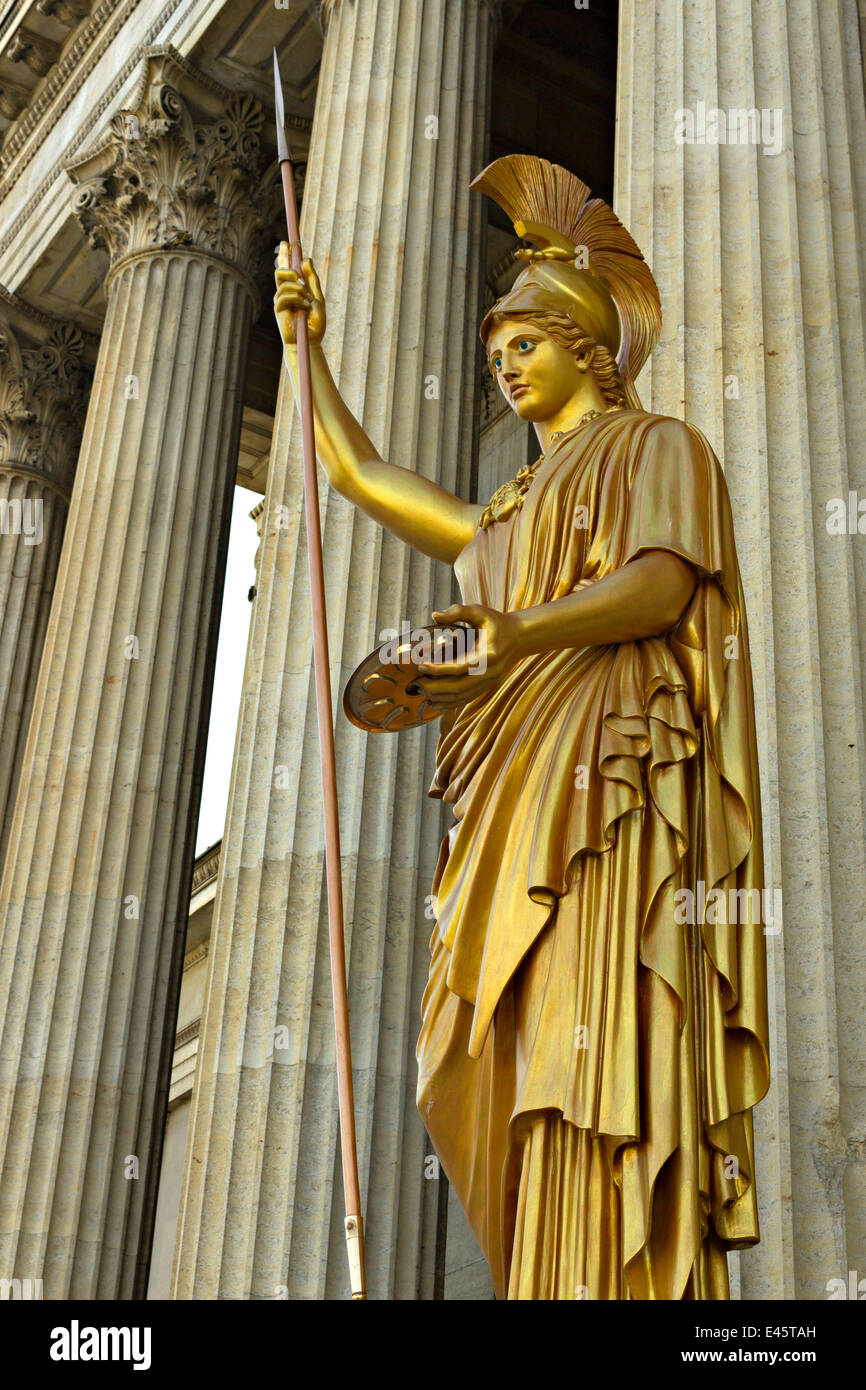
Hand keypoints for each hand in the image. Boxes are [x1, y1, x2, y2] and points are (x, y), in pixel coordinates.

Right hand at [274, 244, 325, 346]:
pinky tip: (304, 307)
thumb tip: (305, 259)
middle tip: (301, 278)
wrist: (311, 340)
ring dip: (299, 289)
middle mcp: (285, 292)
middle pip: (280, 270)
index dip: (285, 254)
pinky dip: (297, 299)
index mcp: (295, 287)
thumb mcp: (318, 297)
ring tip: (308, 302)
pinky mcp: (278, 309)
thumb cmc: (314, 322)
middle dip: (290, 269)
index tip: (286, 243)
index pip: (287, 267)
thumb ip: (312, 280)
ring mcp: (281, 300)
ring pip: (284, 282)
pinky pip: (284, 296)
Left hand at [412, 603, 526, 708]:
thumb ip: (458, 611)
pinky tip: (435, 703)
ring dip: (440, 697)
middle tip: (416, 684)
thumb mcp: (480, 611)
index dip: (438, 669)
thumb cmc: (497, 622)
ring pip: (462, 696)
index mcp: (488, 655)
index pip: (459, 667)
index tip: (421, 666)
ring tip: (422, 693)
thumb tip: (435, 615)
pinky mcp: (488, 686)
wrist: (519, 637)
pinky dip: (450, 703)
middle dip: (435, 687)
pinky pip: (467, 698)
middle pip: (459, 687)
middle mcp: (491, 672)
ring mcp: (490, 682)